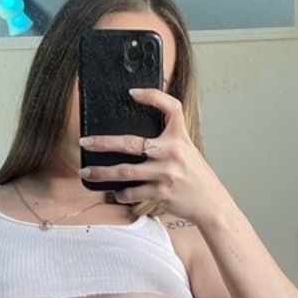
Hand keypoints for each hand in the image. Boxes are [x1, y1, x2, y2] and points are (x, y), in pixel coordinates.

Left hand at [79, 88, 225, 222]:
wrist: (212, 204)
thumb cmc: (197, 177)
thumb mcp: (188, 151)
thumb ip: (168, 141)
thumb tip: (138, 139)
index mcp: (180, 137)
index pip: (170, 107)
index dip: (152, 96)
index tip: (132, 93)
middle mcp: (172, 152)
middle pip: (130, 143)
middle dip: (103, 143)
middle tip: (85, 142)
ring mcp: (165, 174)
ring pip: (124, 171)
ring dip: (101, 173)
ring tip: (87, 172)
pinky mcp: (160, 193)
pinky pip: (132, 192)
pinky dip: (121, 194)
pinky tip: (117, 193)